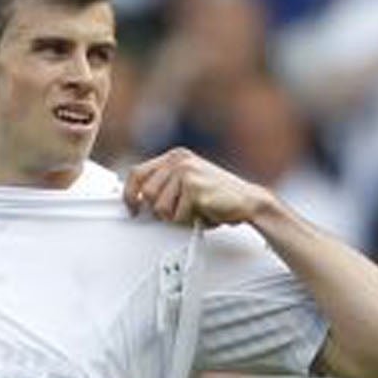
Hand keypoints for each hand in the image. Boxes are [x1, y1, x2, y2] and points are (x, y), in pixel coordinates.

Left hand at [123, 148, 272, 227]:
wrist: (247, 201)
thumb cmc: (218, 197)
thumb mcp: (187, 185)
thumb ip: (165, 186)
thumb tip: (138, 201)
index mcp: (175, 157)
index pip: (137, 172)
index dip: (130, 193)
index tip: (131, 208)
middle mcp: (178, 160)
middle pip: (146, 193)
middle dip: (159, 210)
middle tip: (177, 212)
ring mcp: (186, 172)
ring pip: (160, 207)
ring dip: (176, 216)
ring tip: (193, 210)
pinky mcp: (193, 187)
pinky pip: (177, 215)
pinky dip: (189, 220)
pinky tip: (203, 212)